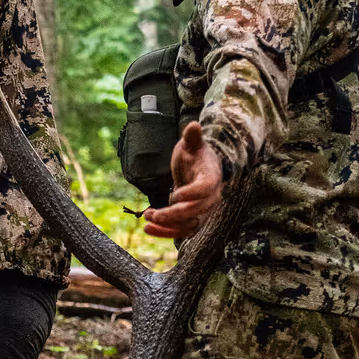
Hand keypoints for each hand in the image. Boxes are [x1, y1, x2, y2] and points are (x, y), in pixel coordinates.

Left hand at [144, 121, 222, 239]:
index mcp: (211, 177)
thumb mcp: (191, 144)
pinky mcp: (192, 220)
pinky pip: (181, 231)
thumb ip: (192, 137)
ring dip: (167, 226)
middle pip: (194, 211)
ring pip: (188, 225)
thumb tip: (193, 125)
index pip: (205, 188)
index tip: (173, 195)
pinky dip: (165, 233)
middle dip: (172, 215)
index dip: (191, 194)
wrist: (199, 169)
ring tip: (147, 220)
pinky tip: (148, 229)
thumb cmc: (194, 155)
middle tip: (152, 213)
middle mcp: (210, 197)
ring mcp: (202, 211)